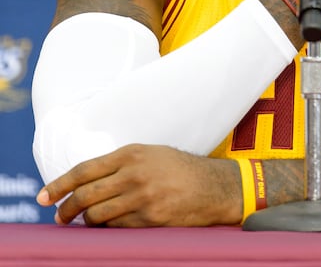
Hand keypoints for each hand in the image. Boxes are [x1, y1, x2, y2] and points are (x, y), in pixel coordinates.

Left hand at [36, 144, 241, 226]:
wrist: (212, 186)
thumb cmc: (179, 169)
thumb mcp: (149, 155)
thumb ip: (120, 164)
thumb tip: (87, 181)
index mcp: (131, 154)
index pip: (85, 170)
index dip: (60, 184)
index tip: (44, 196)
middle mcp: (134, 174)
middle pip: (86, 195)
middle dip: (67, 209)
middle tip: (59, 216)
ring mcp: (142, 198)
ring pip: (98, 216)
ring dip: (86, 222)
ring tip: (84, 222)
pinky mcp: (150, 220)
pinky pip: (117, 229)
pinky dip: (108, 229)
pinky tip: (109, 227)